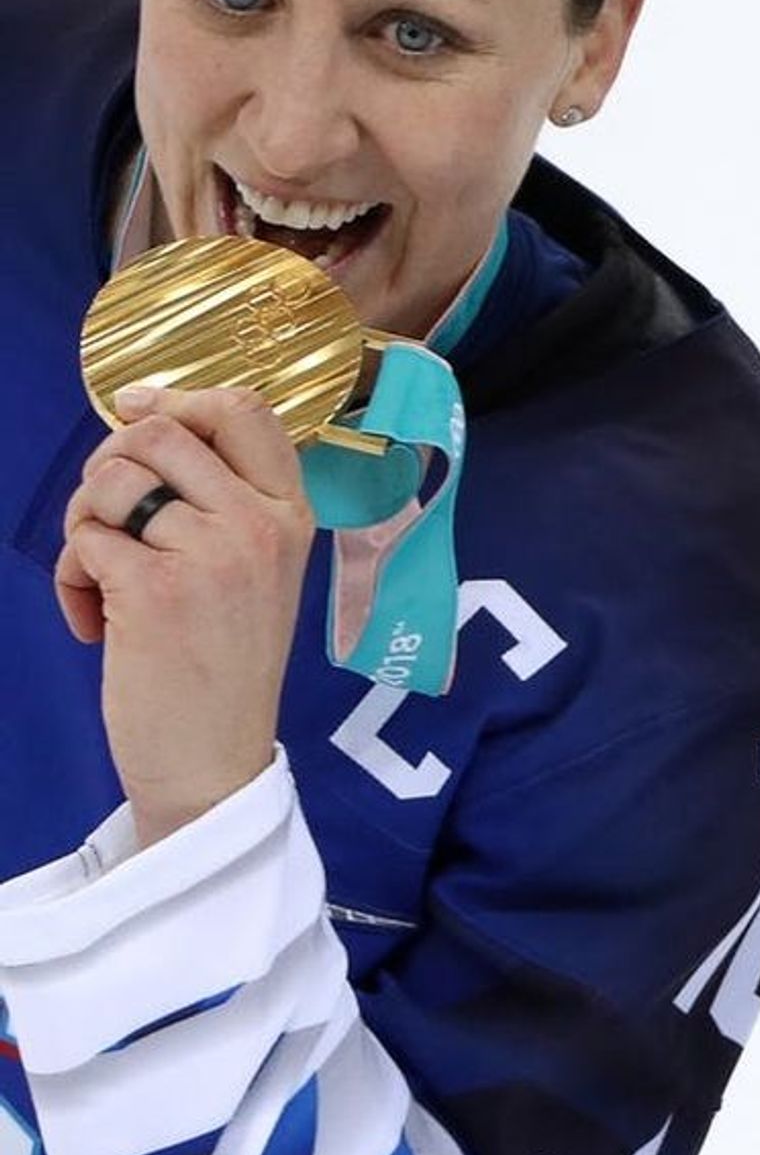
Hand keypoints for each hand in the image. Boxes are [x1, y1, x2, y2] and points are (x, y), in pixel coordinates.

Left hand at [55, 385, 314, 847]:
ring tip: (100, 573)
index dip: (178, 396)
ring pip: (114, 480)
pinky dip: (72, 576)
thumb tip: (147, 429)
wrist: (215, 758)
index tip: (136, 409)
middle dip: (110, 467)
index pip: (245, 409)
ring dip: (86, 521)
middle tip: (109, 520)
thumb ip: (225, 503)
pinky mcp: (155, 588)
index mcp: (292, 513)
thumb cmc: (226, 665)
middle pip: (162, 432)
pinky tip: (95, 620)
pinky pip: (85, 539)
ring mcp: (211, 552)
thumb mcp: (257, 570)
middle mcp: (259, 522)